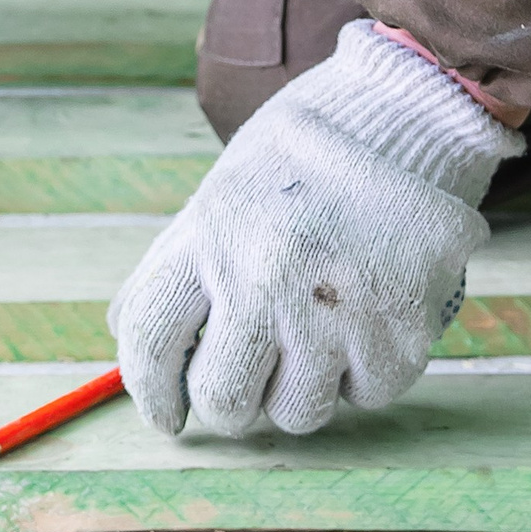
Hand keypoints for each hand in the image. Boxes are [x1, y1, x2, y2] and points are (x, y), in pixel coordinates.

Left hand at [110, 21, 518, 436]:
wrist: (407, 115)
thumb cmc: (306, 157)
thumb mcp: (225, 190)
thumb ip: (176, 260)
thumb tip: (122, 332)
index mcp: (212, 233)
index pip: (150, 341)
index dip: (150, 393)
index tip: (167, 416)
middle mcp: (266, 275)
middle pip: (222, 400)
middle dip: (231, 404)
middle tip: (251, 381)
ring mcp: (334, 308)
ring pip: (296, 412)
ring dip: (303, 386)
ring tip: (321, 325)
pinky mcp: (398, 330)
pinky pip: (366, 395)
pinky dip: (365, 369)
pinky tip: (369, 312)